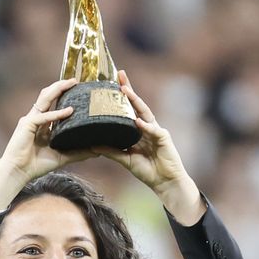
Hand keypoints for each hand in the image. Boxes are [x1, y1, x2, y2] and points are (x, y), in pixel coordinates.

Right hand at [0, 79, 98, 211]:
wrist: (18, 173)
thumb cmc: (37, 165)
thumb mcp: (62, 157)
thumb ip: (78, 153)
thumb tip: (98, 150)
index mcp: (42, 124)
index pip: (53, 104)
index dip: (64, 94)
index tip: (79, 89)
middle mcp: (36, 118)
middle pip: (48, 96)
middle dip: (61, 86)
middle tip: (77, 80)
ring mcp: (30, 120)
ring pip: (44, 99)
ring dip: (58, 90)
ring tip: (72, 83)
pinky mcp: (26, 125)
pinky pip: (43, 117)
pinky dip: (56, 114)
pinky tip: (69, 111)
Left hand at [93, 71, 204, 223]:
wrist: (165, 183)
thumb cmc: (148, 171)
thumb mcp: (125, 160)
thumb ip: (111, 151)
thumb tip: (92, 144)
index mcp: (138, 130)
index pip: (128, 109)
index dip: (121, 96)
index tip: (111, 82)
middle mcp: (148, 127)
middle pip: (137, 105)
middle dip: (129, 90)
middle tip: (119, 74)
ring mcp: (157, 131)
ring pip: (145, 112)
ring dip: (135, 101)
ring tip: (125, 90)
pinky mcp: (164, 138)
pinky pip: (153, 130)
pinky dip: (145, 126)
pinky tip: (137, 121)